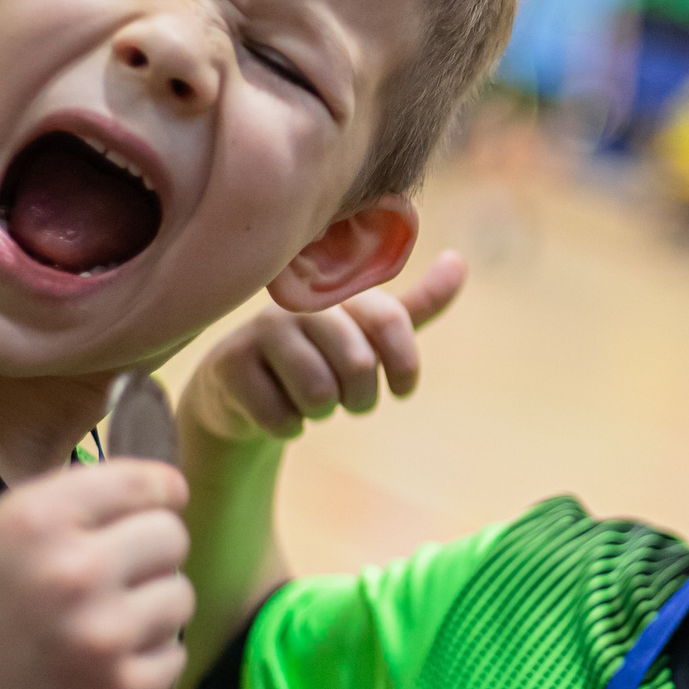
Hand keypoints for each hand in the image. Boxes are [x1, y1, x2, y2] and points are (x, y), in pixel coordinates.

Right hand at [0, 458, 190, 688]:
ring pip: (180, 597)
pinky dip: (147, 660)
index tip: (161, 503)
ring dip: (150, 608)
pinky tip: (100, 666)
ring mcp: (104, 637)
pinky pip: (174, 655)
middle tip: (112, 578)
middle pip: (172, 539)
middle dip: (149, 554)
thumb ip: (74, 504)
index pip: (144, 484)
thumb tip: (162, 488)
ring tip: (99, 625)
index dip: (158, 493)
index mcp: (39, 519)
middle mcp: (76, 570)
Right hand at [181, 251, 465, 444]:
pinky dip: (286, 427)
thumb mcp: (370, 333)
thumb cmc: (318, 357)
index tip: (403, 389)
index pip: (389, 319)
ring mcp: (259, 331)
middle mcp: (300, 305)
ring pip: (318, 392)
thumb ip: (416, 304)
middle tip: (347, 401)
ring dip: (321, 413)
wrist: (244, 390)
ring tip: (308, 402)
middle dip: (361, 398)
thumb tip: (459, 261)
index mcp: (339, 294)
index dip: (405, 362)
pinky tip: (274, 410)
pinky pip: (280, 416)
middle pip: (357, 364)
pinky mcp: (229, 365)